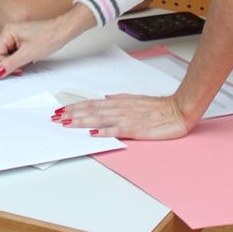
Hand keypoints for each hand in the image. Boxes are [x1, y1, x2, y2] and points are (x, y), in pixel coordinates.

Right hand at [0, 8, 92, 76]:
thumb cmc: (48, 37)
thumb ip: (10, 64)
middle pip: (2, 54)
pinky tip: (31, 55)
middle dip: (12, 62)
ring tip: (30, 57)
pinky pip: (16, 51)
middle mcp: (9, 31)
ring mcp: (16, 34)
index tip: (15, 70)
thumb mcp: (27, 54)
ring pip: (10, 54)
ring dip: (18, 60)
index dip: (4, 64)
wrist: (62, 31)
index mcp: (7, 32)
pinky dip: (23, 56)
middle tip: (24, 64)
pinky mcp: (22, 38)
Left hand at [52, 93, 192, 140]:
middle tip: (55, 117)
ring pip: (99, 119)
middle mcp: (119, 109)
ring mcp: (126, 118)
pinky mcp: (136, 129)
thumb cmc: (157, 106)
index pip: (91, 103)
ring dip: (81, 121)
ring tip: (66, 123)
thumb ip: (119, 99)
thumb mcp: (135, 99)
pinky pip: (117, 130)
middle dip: (72, 113)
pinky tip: (94, 134)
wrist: (177, 110)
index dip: (75, 106)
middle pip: (91, 111)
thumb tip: (106, 97)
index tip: (61, 109)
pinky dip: (104, 132)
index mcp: (118, 102)